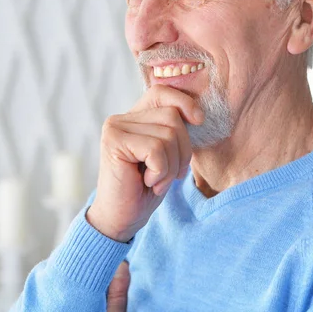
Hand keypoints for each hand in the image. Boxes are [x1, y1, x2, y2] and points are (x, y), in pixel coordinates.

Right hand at [86, 85, 203, 242]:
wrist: (122, 219)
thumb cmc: (146, 189)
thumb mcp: (167, 155)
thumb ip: (174, 131)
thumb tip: (198, 114)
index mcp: (134, 117)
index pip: (163, 92)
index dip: (185, 103)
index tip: (199, 121)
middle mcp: (121, 118)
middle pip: (172, 117)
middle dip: (182, 150)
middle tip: (169, 174)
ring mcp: (115, 128)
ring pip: (168, 135)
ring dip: (171, 166)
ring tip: (156, 180)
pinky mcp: (113, 142)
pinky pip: (156, 150)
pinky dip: (161, 172)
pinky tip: (148, 182)